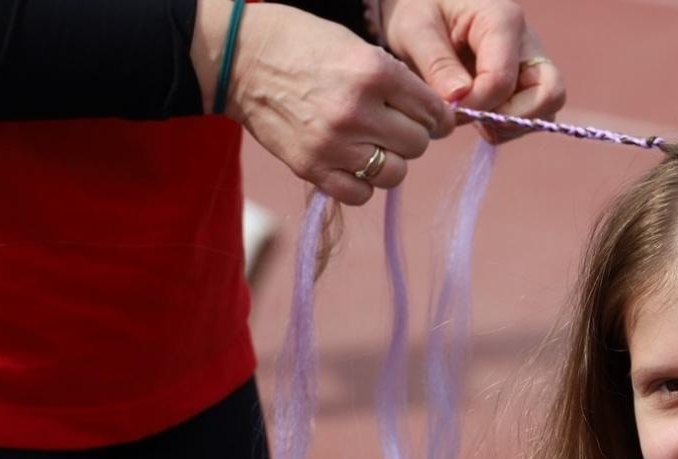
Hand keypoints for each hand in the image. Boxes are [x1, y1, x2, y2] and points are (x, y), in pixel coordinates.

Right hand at [193, 0, 454, 204]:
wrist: (242, 58)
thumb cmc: (304, 46)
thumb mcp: (359, 48)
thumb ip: (398, 83)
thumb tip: (436, 117)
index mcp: (374, 72)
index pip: (432, 111)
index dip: (436, 116)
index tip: (429, 117)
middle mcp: (357, 111)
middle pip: (418, 144)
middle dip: (412, 136)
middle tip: (393, 126)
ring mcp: (333, 143)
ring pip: (396, 173)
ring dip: (391, 162)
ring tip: (373, 145)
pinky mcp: (312, 168)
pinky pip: (361, 194)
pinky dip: (363, 183)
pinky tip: (353, 163)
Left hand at [377, 0, 565, 141]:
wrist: (423, 13)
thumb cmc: (419, 12)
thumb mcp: (415, 29)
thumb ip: (436, 63)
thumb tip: (460, 98)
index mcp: (502, 19)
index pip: (502, 79)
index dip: (475, 105)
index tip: (448, 109)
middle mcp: (527, 41)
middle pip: (549, 93)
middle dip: (512, 118)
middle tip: (474, 119)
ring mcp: (531, 64)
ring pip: (546, 109)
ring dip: (511, 124)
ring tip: (473, 117)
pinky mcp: (527, 83)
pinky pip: (533, 115)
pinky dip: (508, 126)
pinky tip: (480, 116)